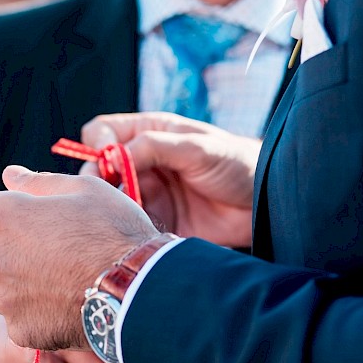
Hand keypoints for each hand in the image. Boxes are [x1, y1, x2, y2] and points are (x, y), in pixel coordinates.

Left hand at [0, 165, 159, 350]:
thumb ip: (37, 182)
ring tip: (41, 278)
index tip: (4, 217)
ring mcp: (4, 297)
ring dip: (1, 281)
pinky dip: (25, 312)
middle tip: (30, 247)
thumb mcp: (82, 189)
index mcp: (2, 215)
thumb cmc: (114, 230)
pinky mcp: (20, 329)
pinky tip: (55, 304)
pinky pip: (10, 318)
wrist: (139, 288)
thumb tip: (9, 174)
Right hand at [81, 112, 258, 247]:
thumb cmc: (237, 164)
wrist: (265, 205)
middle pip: (98, 168)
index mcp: (149, 133)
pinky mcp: (154, 220)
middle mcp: (142, 161)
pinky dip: (126, 227)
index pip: (102, 132)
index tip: (106, 164)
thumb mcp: (196, 147)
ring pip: (109, 198)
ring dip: (111, 206)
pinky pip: (127, 224)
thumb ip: (154, 146)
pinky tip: (139, 230)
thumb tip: (113, 156)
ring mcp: (147, 191)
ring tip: (130, 213)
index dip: (97, 145)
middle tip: (112, 195)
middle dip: (98, 181)